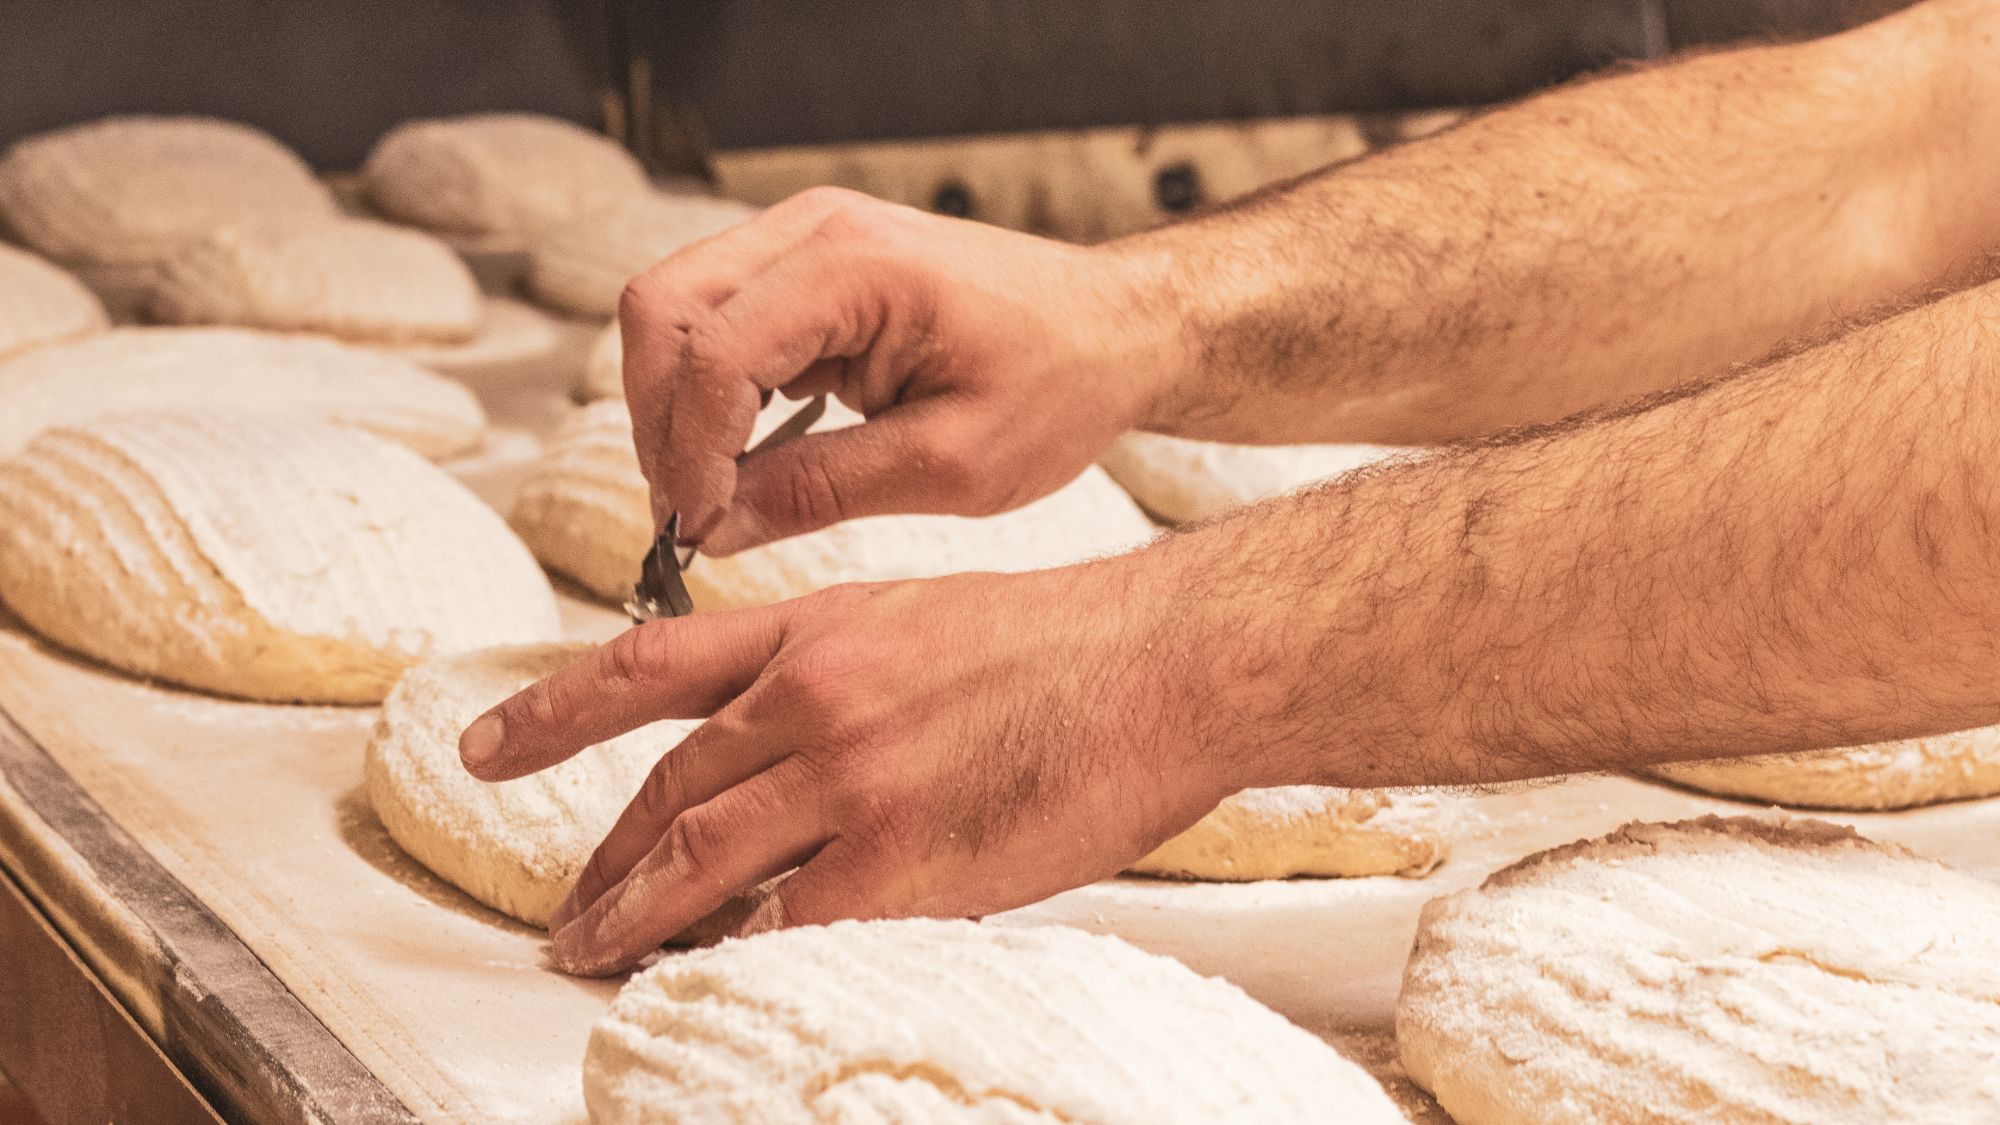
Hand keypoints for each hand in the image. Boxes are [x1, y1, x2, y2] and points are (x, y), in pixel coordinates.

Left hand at [456, 550, 1248, 976]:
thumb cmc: (1069, 641)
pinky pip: (788, 923)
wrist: (1166, 661)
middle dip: (601, 860)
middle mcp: (814, 697)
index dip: (554, 710)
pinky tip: (711, 979)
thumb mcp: (924, 618)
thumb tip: (782, 753)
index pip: (649, 666)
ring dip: (636, 918)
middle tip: (562, 914)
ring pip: (702, 862)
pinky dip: (738, 955)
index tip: (483, 743)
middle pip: (667, 790)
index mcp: (816, 629)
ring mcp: (852, 777)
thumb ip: (838, 674)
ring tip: (598, 959)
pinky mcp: (904, 858)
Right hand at [617, 186, 1186, 554]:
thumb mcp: (950, 465)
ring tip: (715, 495)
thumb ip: (821, 491)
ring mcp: (802, 235)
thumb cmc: (1059, 385)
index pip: (714, 352)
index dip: (690, 451)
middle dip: (659, 422)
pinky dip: (706, 390)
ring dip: (674, 407)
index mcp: (858, 265)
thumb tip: (714, 529)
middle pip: (660, 310)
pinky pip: (712, 319)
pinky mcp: (802, 263)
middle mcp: (814, 227)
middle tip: (692, 516)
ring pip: (670, 311)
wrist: (1113, 329)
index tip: (701, 531)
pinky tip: (741, 457)